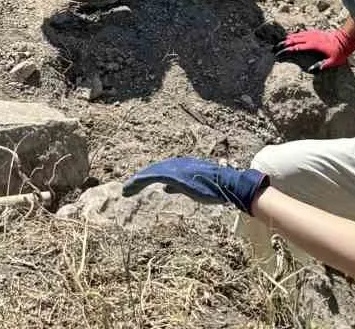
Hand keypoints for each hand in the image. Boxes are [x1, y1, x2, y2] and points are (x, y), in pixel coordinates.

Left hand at [122, 157, 268, 214]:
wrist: (227, 183)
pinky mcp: (176, 174)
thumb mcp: (193, 187)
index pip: (161, 170)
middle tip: (127, 189)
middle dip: (140, 179)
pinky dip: (141, 181)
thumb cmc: (214, 187)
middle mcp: (177, 164)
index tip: (136, 184)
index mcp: (181, 166)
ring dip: (137, 181)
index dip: (148, 177)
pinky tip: (133, 186)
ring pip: (152, 172)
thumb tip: (165, 188)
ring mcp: (176, 168)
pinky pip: (154, 176)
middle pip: (154, 170)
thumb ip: (178, 186)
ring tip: (126, 190)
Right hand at [275, 24, 354, 72]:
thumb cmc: (340, 52)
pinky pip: (300, 33)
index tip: (278, 55)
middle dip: (281, 45)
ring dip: (286, 39)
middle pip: (292, 40)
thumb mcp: (333, 61)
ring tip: (278, 44)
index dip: (285, 51)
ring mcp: (312, 34)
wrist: (346, 39)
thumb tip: (310, 70)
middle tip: (273, 50)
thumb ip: (322, 66)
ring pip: (295, 35)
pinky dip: (293, 36)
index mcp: (313, 45)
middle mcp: (310, 38)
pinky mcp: (314, 32)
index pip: (295, 47)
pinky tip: (290, 38)